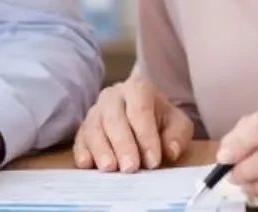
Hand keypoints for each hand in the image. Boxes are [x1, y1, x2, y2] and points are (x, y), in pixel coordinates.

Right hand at [73, 77, 193, 172]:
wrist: (144, 114)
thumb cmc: (160, 120)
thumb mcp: (177, 125)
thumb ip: (177, 136)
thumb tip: (171, 151)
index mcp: (138, 89)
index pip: (140, 110)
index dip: (146, 136)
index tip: (153, 161)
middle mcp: (112, 95)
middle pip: (114, 118)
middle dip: (123, 144)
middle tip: (130, 168)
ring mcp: (95, 110)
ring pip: (94, 127)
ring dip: (101, 149)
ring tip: (109, 168)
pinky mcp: (83, 127)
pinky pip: (80, 137)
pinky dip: (82, 151)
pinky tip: (86, 164)